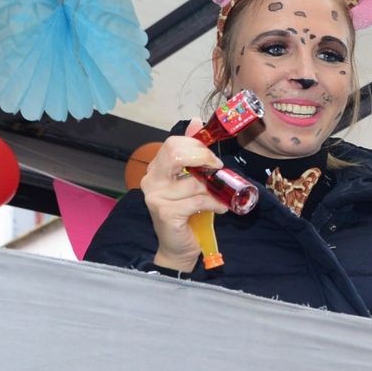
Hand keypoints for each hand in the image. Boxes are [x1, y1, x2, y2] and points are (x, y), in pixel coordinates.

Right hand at [140, 119, 228, 270]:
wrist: (178, 248)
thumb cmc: (186, 213)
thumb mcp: (191, 180)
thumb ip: (192, 153)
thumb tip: (196, 122)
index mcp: (156, 169)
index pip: (173, 144)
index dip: (197, 147)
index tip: (212, 159)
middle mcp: (151, 180)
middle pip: (176, 154)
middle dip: (203, 158)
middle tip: (217, 169)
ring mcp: (156, 197)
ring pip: (194, 182)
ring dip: (214, 190)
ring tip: (220, 197)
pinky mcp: (165, 213)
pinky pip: (198, 201)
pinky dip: (215, 204)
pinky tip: (219, 209)